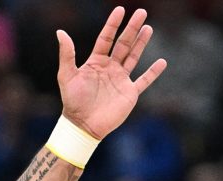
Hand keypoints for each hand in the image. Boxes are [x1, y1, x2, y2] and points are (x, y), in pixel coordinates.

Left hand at [56, 7, 167, 139]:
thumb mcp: (67, 75)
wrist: (83, 125)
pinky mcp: (129, 93)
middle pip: (123, 44)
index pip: (106, 38)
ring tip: (148, 28)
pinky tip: (162, 62)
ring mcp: (121, 80)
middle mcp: (110, 68)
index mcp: (96, 62)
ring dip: (141, 43)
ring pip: (134, 57)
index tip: (120, 10)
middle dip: (132, 28)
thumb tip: (60, 32)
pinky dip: (153, 72)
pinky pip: (144, 80)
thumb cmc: (72, 101)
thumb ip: (67, 54)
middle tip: (141, 12)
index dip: (112, 24)